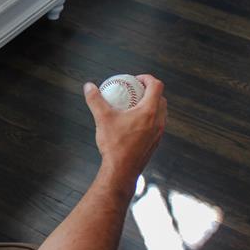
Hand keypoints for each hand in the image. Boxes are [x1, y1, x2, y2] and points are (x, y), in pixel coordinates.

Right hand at [83, 75, 166, 189]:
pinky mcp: (155, 143)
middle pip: (161, 98)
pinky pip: (156, 124)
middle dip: (150, 91)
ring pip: (161, 112)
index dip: (147, 78)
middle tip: (135, 91)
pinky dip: (149, 118)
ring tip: (134, 106)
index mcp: (149, 111)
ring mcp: (158, 133)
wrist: (121, 171)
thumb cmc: (114, 145)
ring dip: (151, 105)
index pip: (156, 86)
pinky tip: (133, 123)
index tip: (135, 80)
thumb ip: (95, 100)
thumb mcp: (102, 118)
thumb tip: (88, 86)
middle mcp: (158, 121)